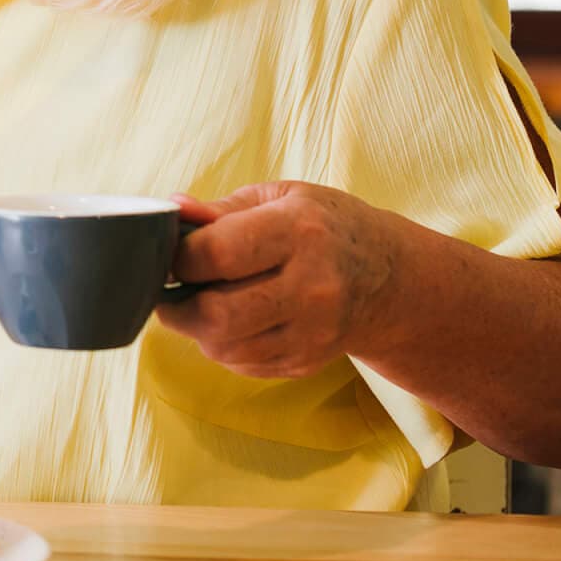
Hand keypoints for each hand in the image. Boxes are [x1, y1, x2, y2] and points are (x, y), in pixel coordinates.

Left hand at [155, 181, 406, 379]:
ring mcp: (312, 332)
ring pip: (223, 346)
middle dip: (176, 304)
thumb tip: (173, 210)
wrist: (391, 279)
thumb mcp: (282, 197)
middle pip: (216, 314)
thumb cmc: (325, 227)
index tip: (169, 252)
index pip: (218, 254)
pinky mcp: (306, 362)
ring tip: (200, 302)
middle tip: (170, 288)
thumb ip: (222, 208)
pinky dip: (221, 344)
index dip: (178, 256)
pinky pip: (240, 363)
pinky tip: (232, 319)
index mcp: (299, 233)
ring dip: (195, 328)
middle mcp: (311, 287)